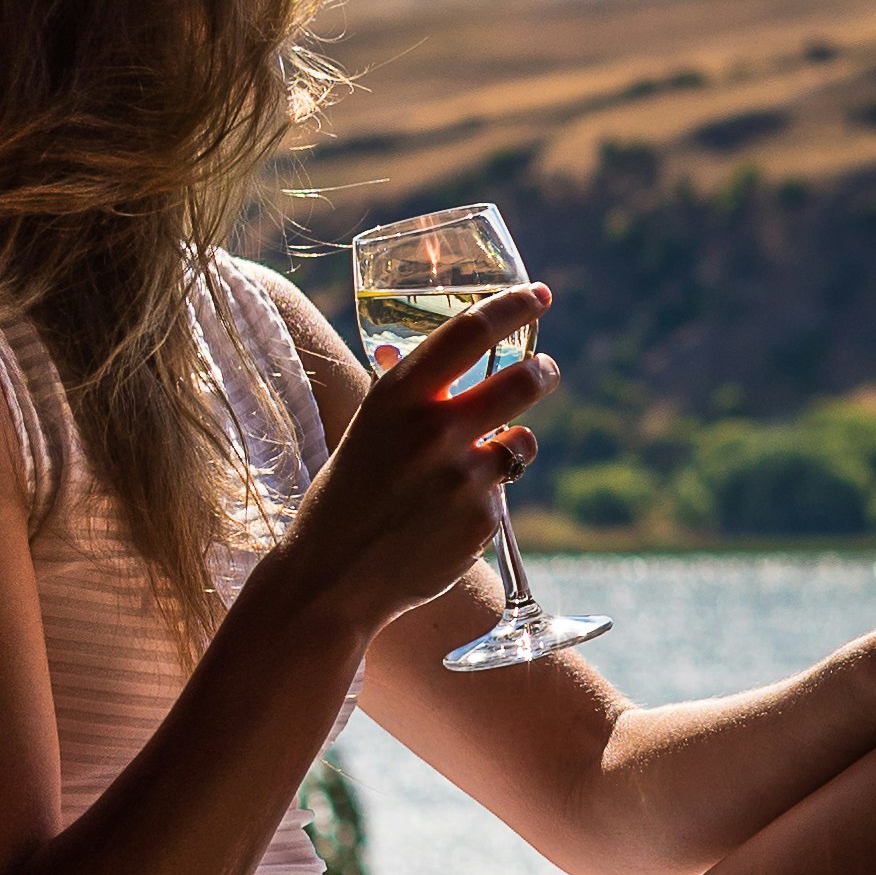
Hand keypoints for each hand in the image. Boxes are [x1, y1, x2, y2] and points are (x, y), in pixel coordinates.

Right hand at [279, 285, 552, 636]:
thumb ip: (401, 397)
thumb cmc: (344, 498)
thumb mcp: (365, 432)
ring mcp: (463, 475)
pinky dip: (484, 500)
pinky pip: (504, 494)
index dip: (512, 307)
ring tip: (474, 466)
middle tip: (544, 370)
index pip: (468, 331)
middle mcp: (434, 429)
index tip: (539, 295)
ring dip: (512, 446)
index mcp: (397, 397)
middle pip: (523, 380)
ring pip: (523, 441)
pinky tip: (444, 520)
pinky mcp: (484, 518)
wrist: (331, 579)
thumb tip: (407, 349)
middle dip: (542, 372)